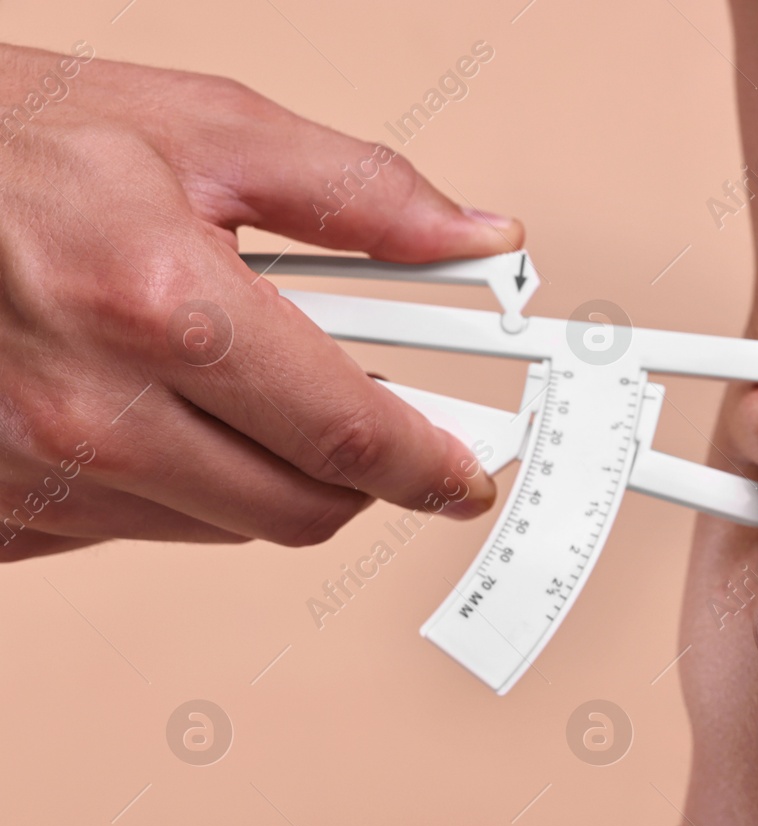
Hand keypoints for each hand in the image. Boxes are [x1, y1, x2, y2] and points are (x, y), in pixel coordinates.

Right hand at [0, 43, 520, 560]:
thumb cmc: (16, 140)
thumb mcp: (203, 128)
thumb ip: (361, 192)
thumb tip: (475, 234)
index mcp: (164, 306)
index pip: (349, 436)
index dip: (431, 465)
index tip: (466, 475)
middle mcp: (94, 410)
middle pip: (299, 509)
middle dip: (357, 473)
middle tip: (366, 416)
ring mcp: (37, 471)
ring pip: (224, 527)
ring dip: (260, 469)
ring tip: (228, 376)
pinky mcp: (3, 508)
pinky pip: (137, 529)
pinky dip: (175, 482)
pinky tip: (151, 403)